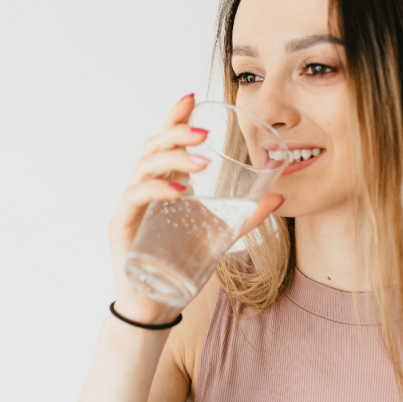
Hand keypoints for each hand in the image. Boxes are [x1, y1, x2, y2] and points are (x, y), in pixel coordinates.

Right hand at [107, 94, 283, 323]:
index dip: (175, 116)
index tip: (192, 96)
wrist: (157, 305)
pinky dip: (158, 188)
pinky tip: (179, 190)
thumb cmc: (182, 266)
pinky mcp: (123, 225)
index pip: (167, 141)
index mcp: (165, 184)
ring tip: (202, 161)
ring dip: (173, 157)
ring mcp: (132, 206)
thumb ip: (245, 217)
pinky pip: (137, 197)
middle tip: (205, 131)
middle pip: (154, 146)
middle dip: (178, 132)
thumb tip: (279, 197)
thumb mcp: (220, 237)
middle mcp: (145, 189)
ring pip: (144, 166)